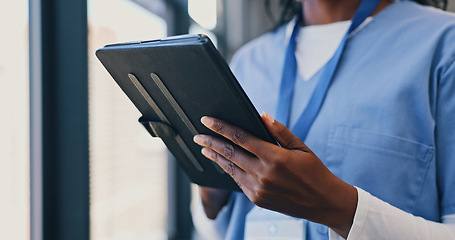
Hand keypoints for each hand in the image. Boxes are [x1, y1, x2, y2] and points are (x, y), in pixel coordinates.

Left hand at [193, 112, 357, 237]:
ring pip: (230, 169)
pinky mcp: (257, 199)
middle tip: (198, 135)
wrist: (322, 202)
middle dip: (210, 142)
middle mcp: (263, 174)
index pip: (240, 137)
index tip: (208, 120)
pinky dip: (229, 170)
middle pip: (229, 153)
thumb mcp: (300, 147)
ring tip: (204, 148)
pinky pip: (238, 182)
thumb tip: (262, 115)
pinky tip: (223, 163)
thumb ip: (279, 131)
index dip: (221, 127)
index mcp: (274, 157)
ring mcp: (258, 189)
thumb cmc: (314, 172)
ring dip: (215, 157)